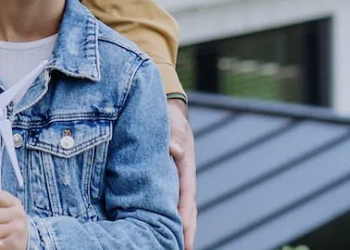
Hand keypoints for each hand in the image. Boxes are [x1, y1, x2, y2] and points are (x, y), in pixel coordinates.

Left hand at [169, 98, 197, 248]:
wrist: (170, 113)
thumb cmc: (171, 118)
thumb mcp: (174, 123)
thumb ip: (174, 135)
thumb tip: (173, 150)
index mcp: (186, 168)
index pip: (187, 195)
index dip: (184, 213)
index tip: (182, 231)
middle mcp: (184, 179)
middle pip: (188, 210)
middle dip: (186, 230)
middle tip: (183, 249)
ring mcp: (177, 183)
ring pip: (180, 209)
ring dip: (180, 228)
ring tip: (175, 247)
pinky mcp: (168, 183)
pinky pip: (169, 202)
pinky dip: (168, 216)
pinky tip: (162, 230)